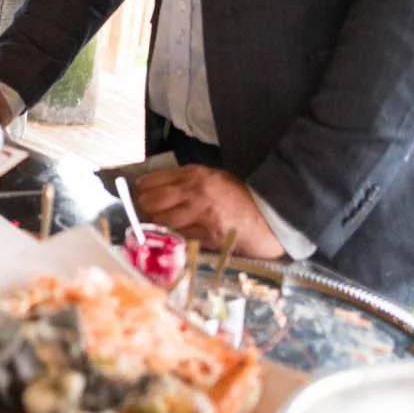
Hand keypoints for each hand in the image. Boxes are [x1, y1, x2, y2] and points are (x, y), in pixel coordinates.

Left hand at [132, 165, 287, 258]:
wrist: (271, 215)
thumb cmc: (241, 197)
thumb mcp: (214, 178)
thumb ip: (187, 182)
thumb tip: (155, 190)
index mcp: (195, 175)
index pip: (151, 181)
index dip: (142, 190)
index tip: (141, 195)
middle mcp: (196, 192)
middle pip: (150, 201)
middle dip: (145, 209)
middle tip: (149, 213)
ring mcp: (202, 214)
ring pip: (162, 221)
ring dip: (160, 225)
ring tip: (167, 225)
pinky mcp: (209, 235)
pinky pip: (181, 237)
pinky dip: (178, 237)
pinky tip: (184, 235)